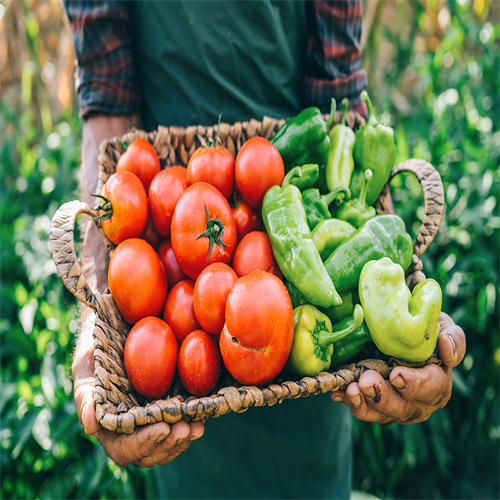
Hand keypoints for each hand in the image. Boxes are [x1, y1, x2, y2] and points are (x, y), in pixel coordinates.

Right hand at [73, 310, 204, 466]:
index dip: (143, 444)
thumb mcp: (86, 363)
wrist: (116, 326)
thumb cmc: (96, 346)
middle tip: (186, 428)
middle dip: (168, 445)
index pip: (124, 449)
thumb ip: (85, 394)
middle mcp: (130, 428)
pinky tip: (202, 416)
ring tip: (197, 427)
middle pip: (150, 454)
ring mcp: (150, 419)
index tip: (163, 428)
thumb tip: (90, 427)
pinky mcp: (168, 406)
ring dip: (183, 439)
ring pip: (167, 445)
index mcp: (108, 425)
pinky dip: (191, 424)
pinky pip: (180, 425)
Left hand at [331, 312, 465, 423]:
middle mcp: (418, 401)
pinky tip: (337, 392)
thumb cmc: (422, 328)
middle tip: (366, 382)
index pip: (432, 388)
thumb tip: (447, 353)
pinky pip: (362, 409)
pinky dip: (349, 401)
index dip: (414, 384)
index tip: (396, 375)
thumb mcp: (441, 326)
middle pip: (404, 408)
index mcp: (438, 382)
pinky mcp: (373, 405)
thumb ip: (452, 337)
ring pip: (381, 414)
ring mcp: (394, 406)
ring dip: (363, 404)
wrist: (396, 330)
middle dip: (383, 397)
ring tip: (350, 389)